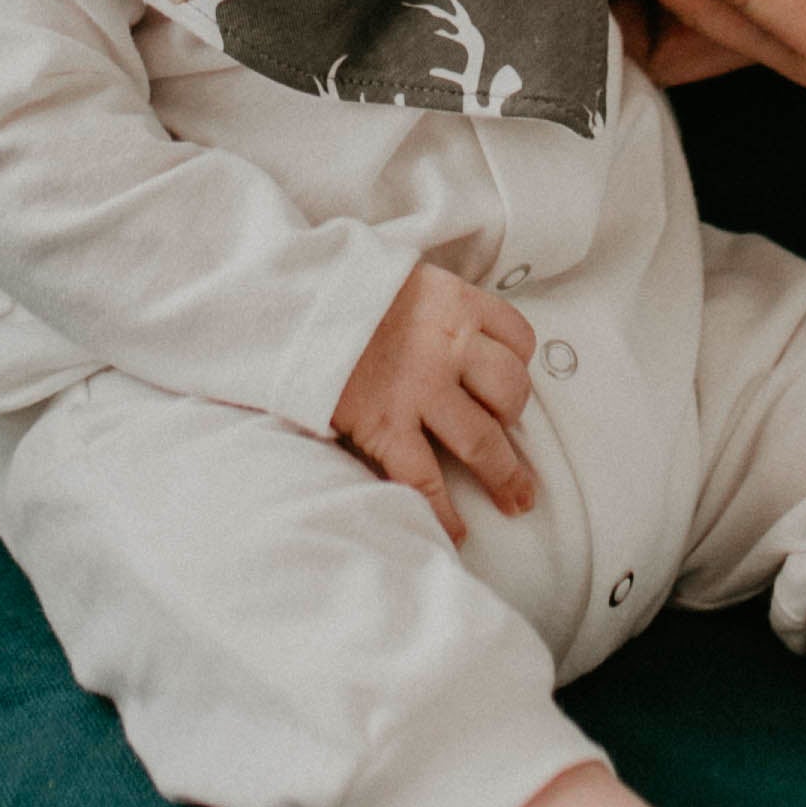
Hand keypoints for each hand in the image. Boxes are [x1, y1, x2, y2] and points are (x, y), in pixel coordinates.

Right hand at [330, 261, 539, 543]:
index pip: (518, 337)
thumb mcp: (402, 276)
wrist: (286, 304)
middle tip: (519, 441)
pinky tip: (456, 530)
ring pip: (482, 439)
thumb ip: (437, 304)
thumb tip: (460, 336)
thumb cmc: (341, 289)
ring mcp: (418, 387)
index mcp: (454, 302)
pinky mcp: (384, 423)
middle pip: (510, 390)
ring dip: (505, 474)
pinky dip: (444, 511)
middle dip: (516, 422)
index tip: (510, 380)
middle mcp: (446, 344)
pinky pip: (425, 477)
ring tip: (516, 500)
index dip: (519, 362)